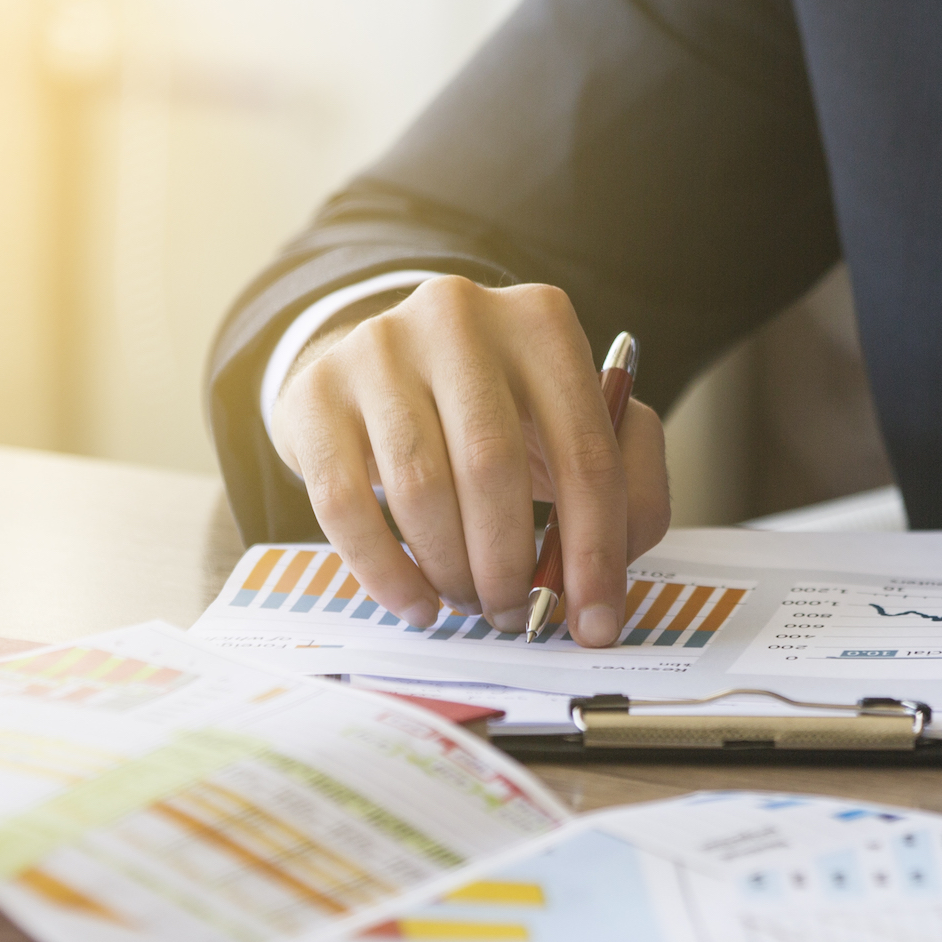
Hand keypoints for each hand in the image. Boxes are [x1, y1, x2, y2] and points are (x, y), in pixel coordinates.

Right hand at [268, 277, 669, 645]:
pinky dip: (386, 573)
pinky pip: (344, 504)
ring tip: (469, 601)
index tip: (595, 624)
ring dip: (452, 571)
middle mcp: (459, 317)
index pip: (587, 451)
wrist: (385, 368)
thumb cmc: (497, 411)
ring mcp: (378, 348)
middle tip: (517, 617)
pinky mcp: (316, 394)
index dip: (597, 551)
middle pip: (493, 468)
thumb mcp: (574, 421)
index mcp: (542, 322)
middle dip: (511, 567)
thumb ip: (625, 482)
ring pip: (419, 489)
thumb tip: (603, 584)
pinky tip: (417, 602)